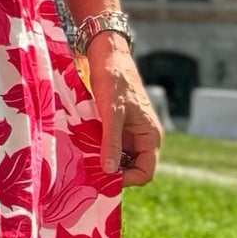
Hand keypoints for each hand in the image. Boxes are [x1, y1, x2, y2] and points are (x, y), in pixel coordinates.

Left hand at [87, 34, 162, 185]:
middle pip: (132, 170)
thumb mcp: (112, 113)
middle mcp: (143, 139)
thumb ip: (112, 142)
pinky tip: (85, 151)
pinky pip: (110, 149)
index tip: (104, 178)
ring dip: (105, 163)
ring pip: (119, 161)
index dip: (127, 179)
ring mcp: (130, 135)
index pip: (145, 172)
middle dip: (114, 174)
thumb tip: (110, 171)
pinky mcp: (117, 130)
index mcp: (150, 137)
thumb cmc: (115, 82)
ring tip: (86, 162)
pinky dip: (99, 153)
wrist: (109, 58)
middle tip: (91, 173)